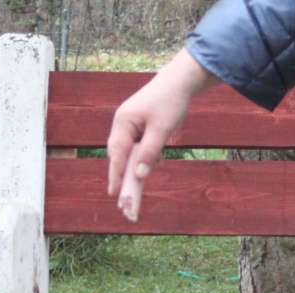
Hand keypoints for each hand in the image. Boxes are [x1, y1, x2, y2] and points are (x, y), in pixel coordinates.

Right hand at [107, 47, 216, 219]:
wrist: (180, 83)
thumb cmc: (170, 103)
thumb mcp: (162, 129)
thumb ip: (149, 152)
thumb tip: (139, 175)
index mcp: (123, 123)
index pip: (117, 155)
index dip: (116, 176)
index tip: (114, 195)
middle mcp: (123, 126)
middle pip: (121, 159)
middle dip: (124, 182)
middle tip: (125, 206)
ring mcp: (131, 128)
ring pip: (130, 157)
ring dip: (133, 176)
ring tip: (133, 198)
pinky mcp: (141, 130)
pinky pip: (139, 151)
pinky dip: (143, 163)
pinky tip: (147, 173)